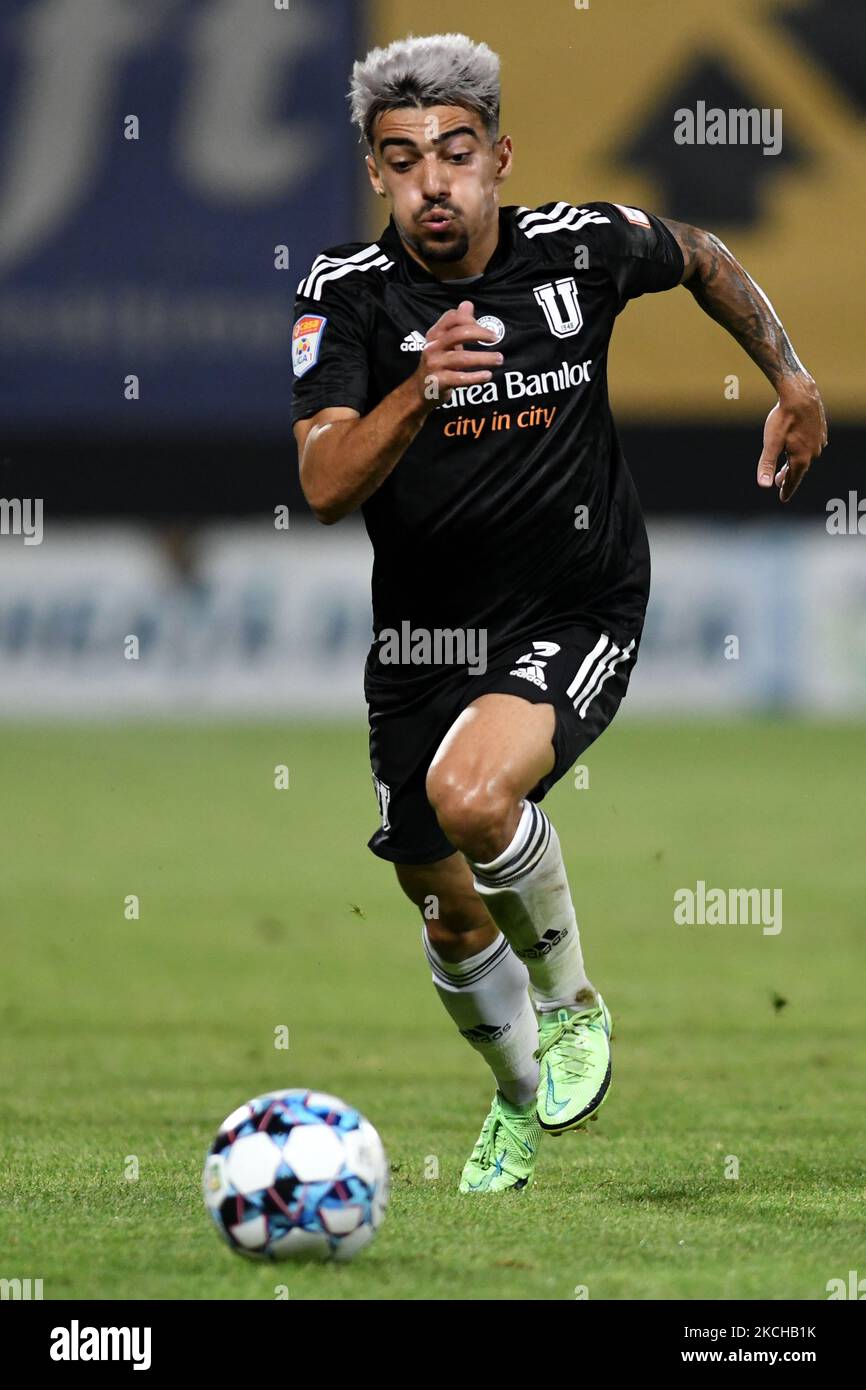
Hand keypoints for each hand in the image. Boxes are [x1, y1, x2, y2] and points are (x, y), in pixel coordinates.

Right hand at [412, 300, 502, 407]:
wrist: (421, 390)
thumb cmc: (438, 362)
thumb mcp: (444, 341)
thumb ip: (457, 324)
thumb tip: (467, 304)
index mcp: (435, 334)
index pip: (452, 318)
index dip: (470, 319)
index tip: (485, 328)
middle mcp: (433, 347)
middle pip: (458, 334)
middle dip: (480, 334)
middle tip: (495, 338)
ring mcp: (435, 365)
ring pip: (463, 358)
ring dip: (484, 358)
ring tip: (499, 359)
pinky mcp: (438, 382)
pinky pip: (460, 378)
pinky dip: (476, 377)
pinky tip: (488, 375)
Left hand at [757, 377, 827, 502]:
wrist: (800, 394)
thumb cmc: (783, 419)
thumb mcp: (771, 443)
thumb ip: (766, 465)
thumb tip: (763, 486)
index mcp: (801, 458)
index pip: (793, 480)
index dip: (787, 490)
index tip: (783, 498)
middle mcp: (813, 452)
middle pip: (799, 469)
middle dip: (789, 477)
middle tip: (780, 483)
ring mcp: (819, 441)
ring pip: (806, 457)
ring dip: (796, 464)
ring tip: (788, 467)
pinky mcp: (821, 431)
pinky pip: (812, 446)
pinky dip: (804, 451)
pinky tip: (801, 448)